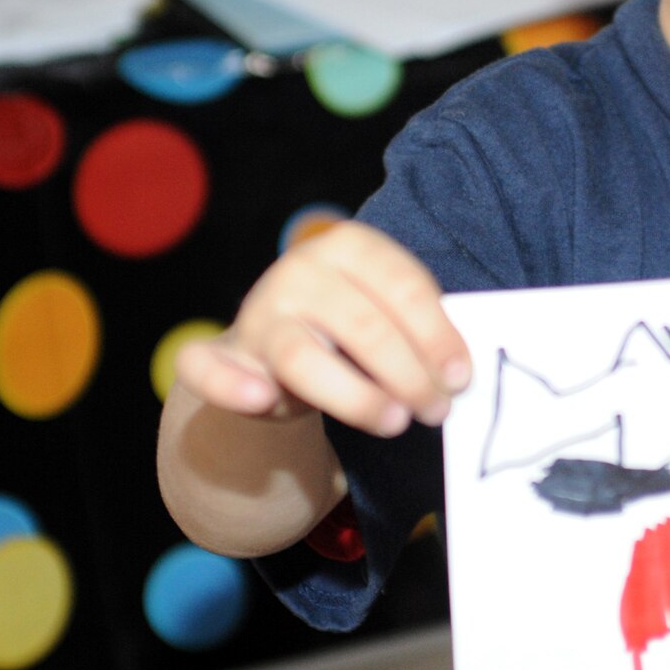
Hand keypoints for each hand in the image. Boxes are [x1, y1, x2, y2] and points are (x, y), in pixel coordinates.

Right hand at [174, 221, 470, 435]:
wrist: (277, 355)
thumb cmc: (352, 329)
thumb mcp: (386, 314)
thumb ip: (417, 332)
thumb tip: (457, 376)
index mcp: (347, 247)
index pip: (401, 286)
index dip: (435, 334)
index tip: (460, 377)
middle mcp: (298, 272)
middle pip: (361, 324)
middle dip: (407, 373)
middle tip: (437, 410)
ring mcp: (258, 315)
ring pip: (303, 356)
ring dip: (355, 395)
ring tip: (396, 422)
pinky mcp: (220, 356)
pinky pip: (209, 370)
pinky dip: (231, 387)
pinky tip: (260, 400)